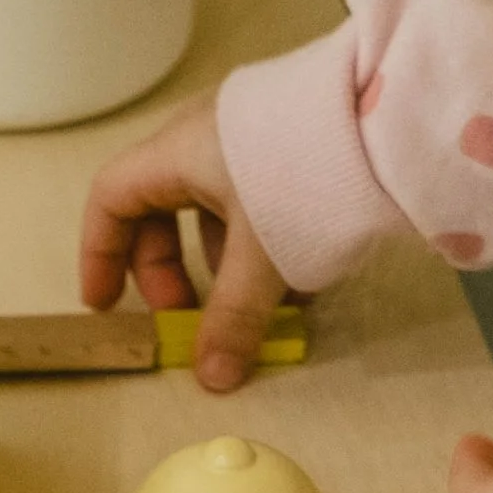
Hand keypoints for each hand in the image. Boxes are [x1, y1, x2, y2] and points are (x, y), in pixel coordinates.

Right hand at [78, 92, 283, 393]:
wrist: (391, 115)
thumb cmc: (305, 175)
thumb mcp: (264, 257)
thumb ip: (234, 318)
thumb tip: (212, 377)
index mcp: (177, 151)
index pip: (112, 199)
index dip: (100, 254)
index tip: (108, 306)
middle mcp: (206, 138)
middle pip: (162, 213)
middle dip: (172, 274)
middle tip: (192, 320)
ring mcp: (252, 140)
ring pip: (218, 214)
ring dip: (228, 270)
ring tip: (262, 312)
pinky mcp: (295, 148)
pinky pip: (260, 206)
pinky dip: (266, 252)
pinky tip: (300, 289)